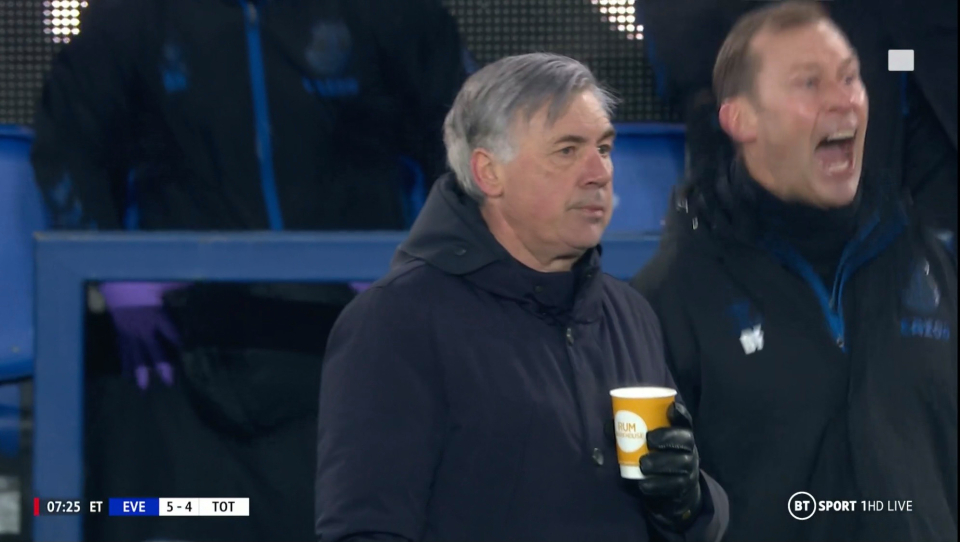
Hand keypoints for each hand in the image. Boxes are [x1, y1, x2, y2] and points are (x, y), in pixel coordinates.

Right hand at [99, 282, 185, 389]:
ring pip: (135, 355)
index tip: (185, 348)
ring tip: (143, 389)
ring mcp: (130, 332)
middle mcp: (142, 328)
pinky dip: (125, 363)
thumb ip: (181, 283)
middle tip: (170, 382)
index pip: (171, 332)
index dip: (178, 340)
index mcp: (155, 315)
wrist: (115, 284)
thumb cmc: (142, 282)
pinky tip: (126, 376)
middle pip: (153, 350)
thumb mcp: (164, 282)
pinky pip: (124, 351)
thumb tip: (196, 282)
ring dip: (140, 372)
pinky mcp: (121, 333)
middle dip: (162, 366)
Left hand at [637, 402, 701, 531]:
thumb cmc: (657, 458)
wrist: (674, 490)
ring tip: (642, 464)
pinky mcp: (684, 488)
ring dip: (661, 462)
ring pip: (681, 463)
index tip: (671, 408)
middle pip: (686, 440)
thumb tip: (609, 427)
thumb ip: (630, 434)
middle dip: (668, 437)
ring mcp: (689, 469)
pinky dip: (657, 484)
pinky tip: (644, 483)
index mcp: (682, 434)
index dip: (681, 413)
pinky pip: (674, 486)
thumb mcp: (649, 445)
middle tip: (648, 439)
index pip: (686, 421)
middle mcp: (690, 449)